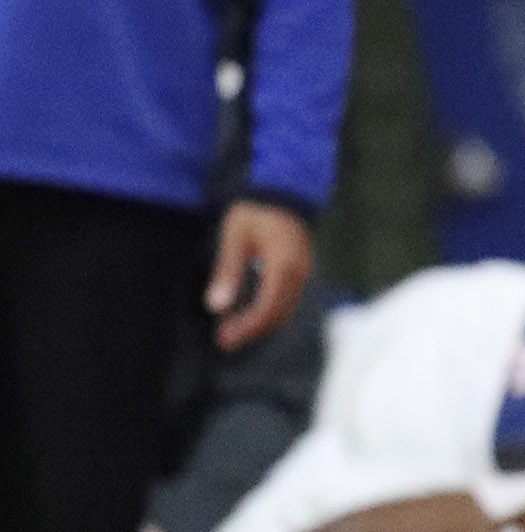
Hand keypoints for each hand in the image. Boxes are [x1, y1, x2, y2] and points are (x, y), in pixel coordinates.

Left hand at [206, 200, 312, 350]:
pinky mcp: (299, 271)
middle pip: (278, 314)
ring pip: (284, 309)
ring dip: (260, 324)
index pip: (267, 307)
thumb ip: (228, 272)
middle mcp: (298, 272)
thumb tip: (215, 306)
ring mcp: (303, 272)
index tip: (224, 337)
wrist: (283, 191)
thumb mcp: (235, 238)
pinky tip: (248, 314)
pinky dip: (268, 312)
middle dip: (252, 330)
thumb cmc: (255, 211)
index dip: (247, 326)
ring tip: (232, 331)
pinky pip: (287, 299)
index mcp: (283, 265)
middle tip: (224, 340)